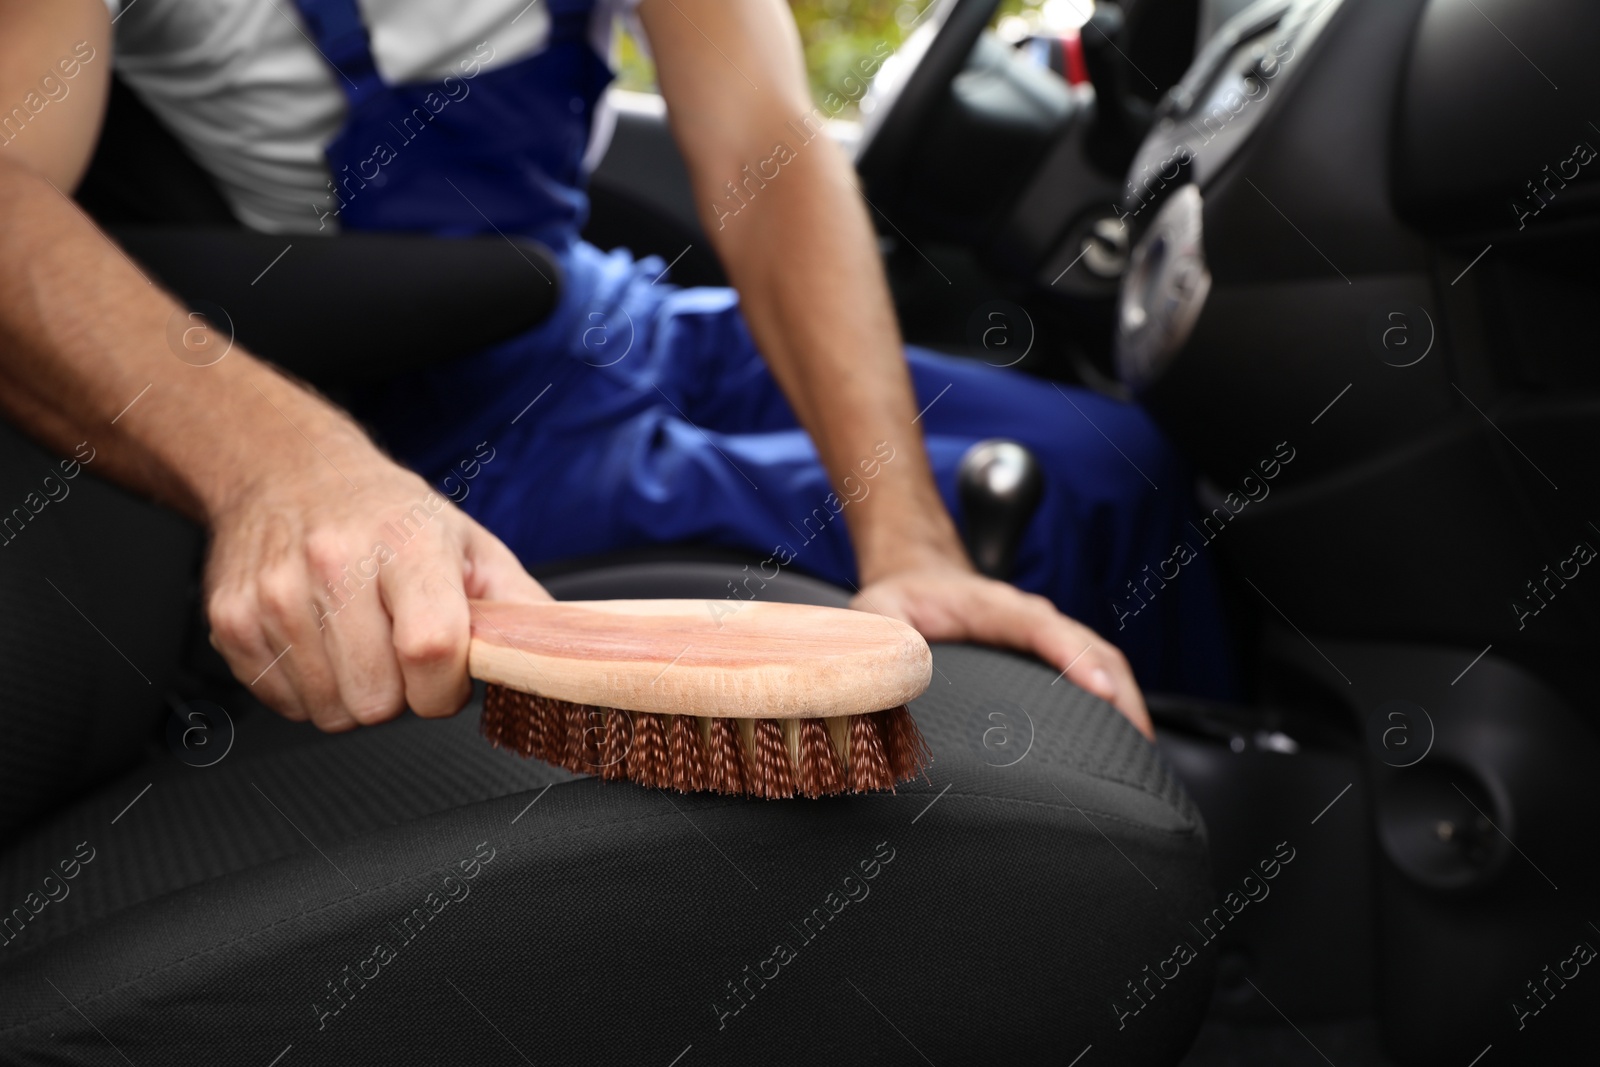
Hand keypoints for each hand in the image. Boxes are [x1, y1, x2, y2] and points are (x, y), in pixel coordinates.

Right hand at [204, 450, 549, 730]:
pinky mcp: (231, 620)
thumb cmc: (389, 515)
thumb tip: (568, 657)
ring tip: (360, 641)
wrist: (289, 472)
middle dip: (400, 694)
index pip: (432, 649)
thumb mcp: (469, 545)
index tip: (447, 674)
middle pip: (377, 699)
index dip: (446, 686)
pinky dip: (308, 688)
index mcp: (406, 543)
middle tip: (398, 649)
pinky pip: (284, 703)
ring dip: (354, 694)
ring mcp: (275, 593)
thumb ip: (520, 607)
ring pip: (330, 711)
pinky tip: (320, 642)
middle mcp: (334, 563)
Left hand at [850, 564, 1153, 739]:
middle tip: (1138, 747)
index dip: (1076, 658)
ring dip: (1126, 705)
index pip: (1045, 627)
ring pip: (1102, 665)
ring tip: (1141, 758)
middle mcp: (1031, 619)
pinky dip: (1114, 707)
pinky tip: (1123, 745)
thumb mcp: (877, 614)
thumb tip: (893, 678)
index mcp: (994, 606)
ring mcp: (1047, 637)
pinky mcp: (1050, 657)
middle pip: (1093, 649)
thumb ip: (881, 641)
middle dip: (1121, 694)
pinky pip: (1093, 676)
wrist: (916, 578)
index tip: (1101, 690)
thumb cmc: (899, 600)